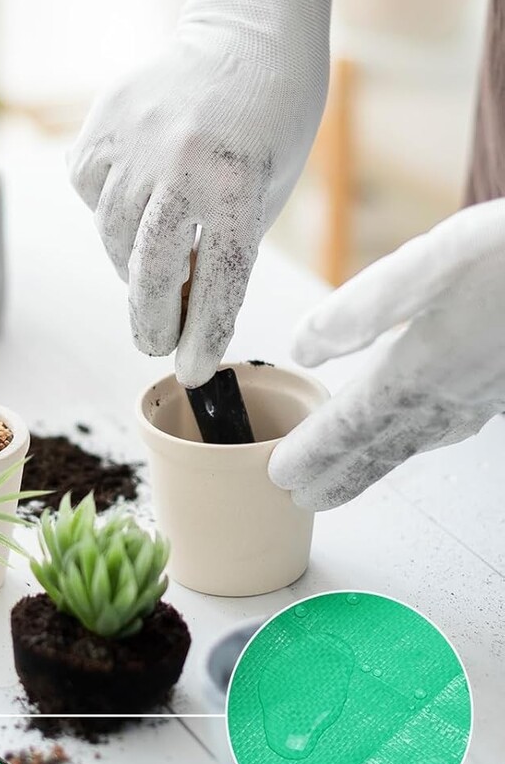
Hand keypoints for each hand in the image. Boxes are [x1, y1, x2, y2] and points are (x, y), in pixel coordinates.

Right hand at [68, 0, 331, 386]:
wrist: (247, 34)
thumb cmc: (271, 122)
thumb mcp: (267, 187)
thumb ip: (222, 240)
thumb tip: (177, 303)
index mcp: (237, 179)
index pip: (217, 278)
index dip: (202, 334)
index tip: (190, 371)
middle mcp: (180, 161)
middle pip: (151, 268)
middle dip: (151, 319)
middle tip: (154, 344)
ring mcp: (133, 140)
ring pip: (112, 234)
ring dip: (129, 263)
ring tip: (150, 266)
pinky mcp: (101, 125)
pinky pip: (90, 192)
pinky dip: (107, 211)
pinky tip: (132, 203)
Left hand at [269, 200, 504, 509]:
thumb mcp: (429, 262)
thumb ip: (361, 311)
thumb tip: (302, 348)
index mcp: (421, 366)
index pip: (351, 425)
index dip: (314, 452)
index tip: (279, 476)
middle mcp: (453, 392)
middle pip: (383, 445)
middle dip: (340, 474)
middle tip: (302, 501)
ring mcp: (487, 394)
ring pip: (419, 439)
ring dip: (377, 462)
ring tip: (346, 479)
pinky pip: (455, 424)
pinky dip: (422, 437)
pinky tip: (421, 434)